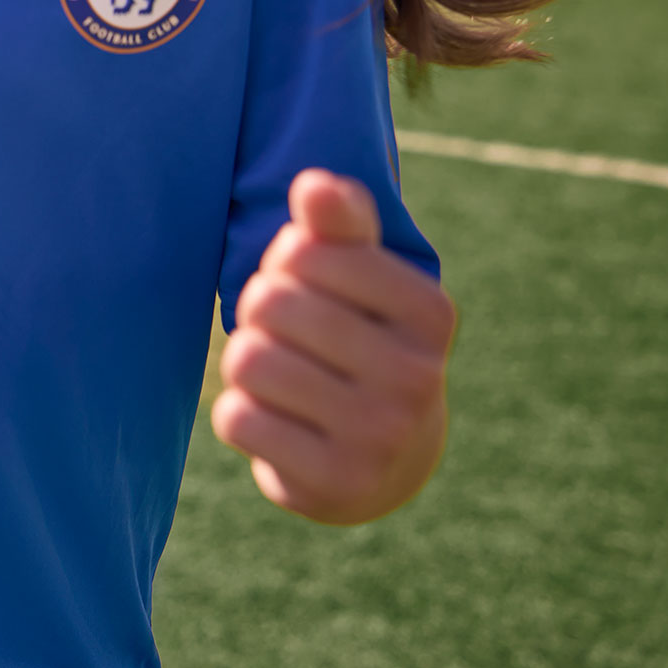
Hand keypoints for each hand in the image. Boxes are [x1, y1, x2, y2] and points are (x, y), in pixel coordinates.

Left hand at [213, 169, 457, 524]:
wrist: (385, 461)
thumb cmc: (358, 342)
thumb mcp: (361, 278)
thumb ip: (338, 226)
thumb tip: (314, 185)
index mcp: (431, 313)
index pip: (304, 252)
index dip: (284, 264)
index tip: (310, 288)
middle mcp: (417, 376)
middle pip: (269, 304)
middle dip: (259, 314)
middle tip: (287, 336)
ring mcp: (381, 435)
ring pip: (247, 361)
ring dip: (244, 364)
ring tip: (278, 377)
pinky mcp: (335, 482)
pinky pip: (237, 420)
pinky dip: (240, 416)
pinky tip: (277, 424)